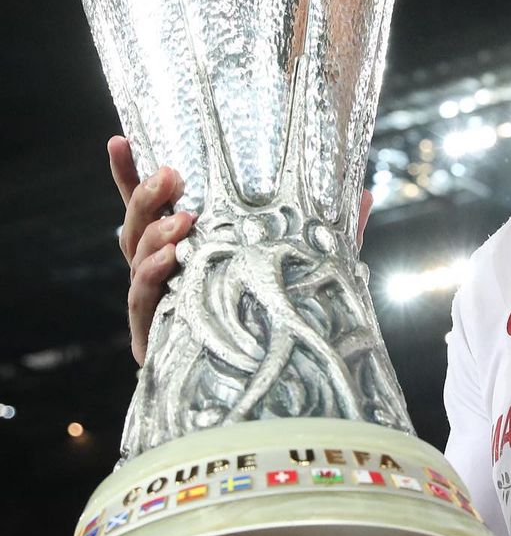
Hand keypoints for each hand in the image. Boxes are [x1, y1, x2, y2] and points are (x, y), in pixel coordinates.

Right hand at [107, 136, 374, 364]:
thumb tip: (365, 195)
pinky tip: (169, 261)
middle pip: (137, 226)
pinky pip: (142, 302)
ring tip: (182, 221)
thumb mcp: (308, 272)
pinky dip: (152, 277)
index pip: (153, 208)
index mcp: (189, 250)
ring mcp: (157, 304)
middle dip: (148, 197)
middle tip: (170, 175)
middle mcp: (164, 273)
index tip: (120, 139)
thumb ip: (329, 235)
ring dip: (156, 235)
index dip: (131, 175)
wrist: (268, 396)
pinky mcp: (154, 339)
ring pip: (136, 259)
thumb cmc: (282, 325)